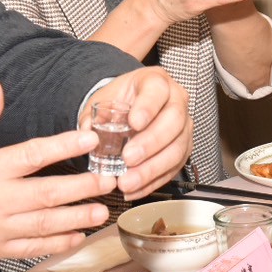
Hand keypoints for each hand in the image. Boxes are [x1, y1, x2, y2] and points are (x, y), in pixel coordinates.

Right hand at [0, 80, 113, 271]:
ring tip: (101, 211)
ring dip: (77, 218)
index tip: (89, 138)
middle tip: (109, 180)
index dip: (64, 145)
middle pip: (48, 194)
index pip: (32, 155)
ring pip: (45, 225)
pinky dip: (57, 244)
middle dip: (83, 188)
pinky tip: (77, 236)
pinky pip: (32, 248)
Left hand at [83, 67, 190, 197]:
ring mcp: (183, 127)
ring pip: (177, 149)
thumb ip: (94, 115)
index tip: (133, 123)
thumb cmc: (121, 100)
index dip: (148, 107)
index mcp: (156, 82)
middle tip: (128, 158)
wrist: (132, 106)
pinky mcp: (183, 149)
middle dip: (150, 143)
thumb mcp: (104, 100)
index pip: (157, 91)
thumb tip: (87, 132)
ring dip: (152, 169)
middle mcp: (176, 101)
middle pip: (173, 121)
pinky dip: (153, 182)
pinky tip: (135, 190)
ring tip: (128, 181)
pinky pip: (173, 169)